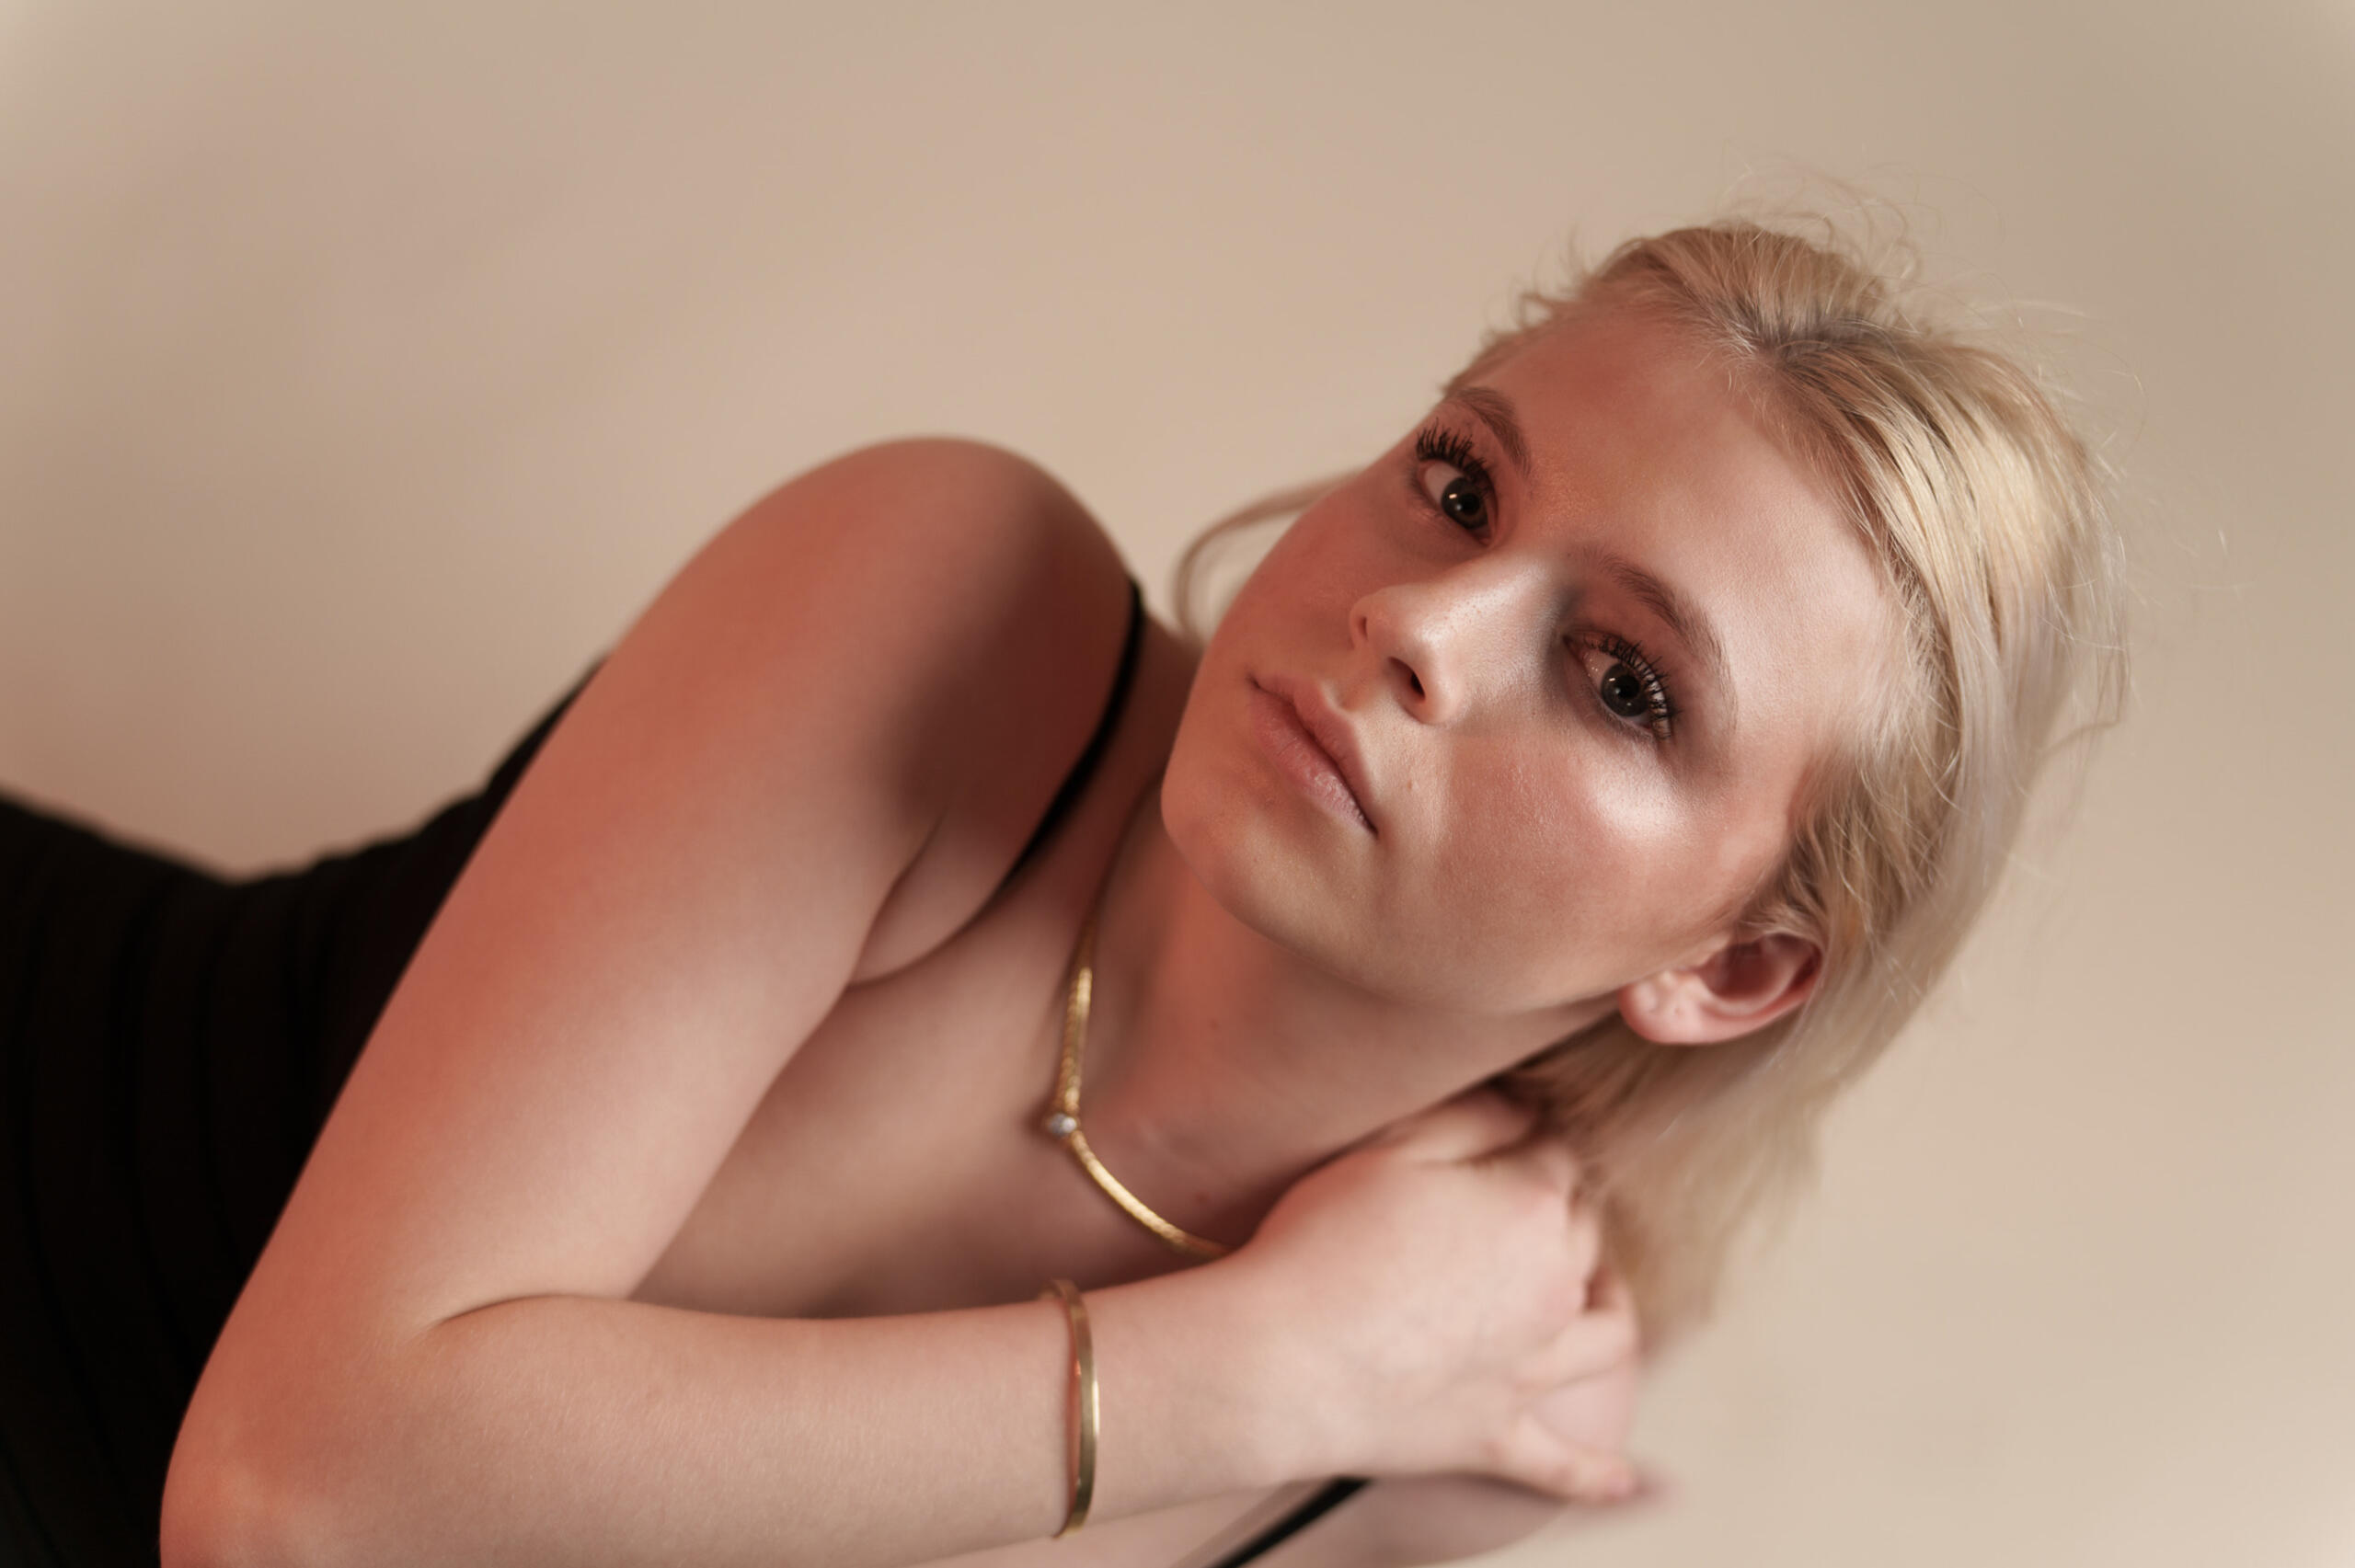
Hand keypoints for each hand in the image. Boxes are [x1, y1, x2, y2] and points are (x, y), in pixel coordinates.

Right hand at [1225, 1090, 1641, 1500]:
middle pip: (1585, 1232)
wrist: (1280, 1362)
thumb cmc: (1323, 1243)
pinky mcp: (1496, 1434)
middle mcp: (1553, 1287)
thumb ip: (1473, 1117)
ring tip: (1603, 1291)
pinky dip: (1599, 1473)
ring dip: (1614, 1305)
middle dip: (1566, 1204)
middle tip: (1525, 1191)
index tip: (1511, 1126)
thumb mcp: (1391, 1147)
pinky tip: (1627, 1481)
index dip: (1534, 1134)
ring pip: (1609, 1333)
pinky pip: (1564, 1463)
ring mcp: (1532, 1368)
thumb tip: (1528, 1111)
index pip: (1559, 1154)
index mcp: (1531, 1206)